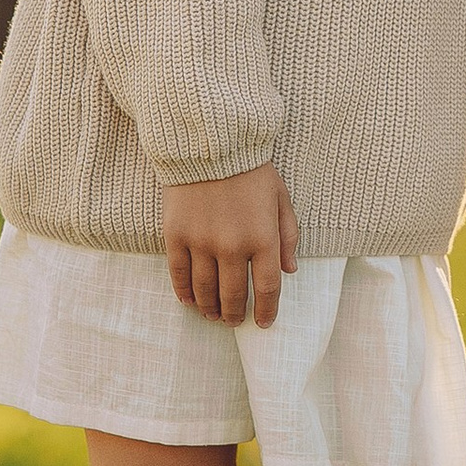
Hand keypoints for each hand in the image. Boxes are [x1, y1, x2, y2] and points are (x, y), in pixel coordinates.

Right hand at [161, 167, 298, 324]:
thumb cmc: (251, 169)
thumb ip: (288, 236)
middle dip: (234, 313)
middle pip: (233, 295)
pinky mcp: (176, 235)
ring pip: (205, 290)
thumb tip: (289, 270)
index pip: (266, 288)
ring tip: (212, 315)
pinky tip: (189, 300)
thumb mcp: (281, 198)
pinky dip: (184, 291)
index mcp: (263, 238)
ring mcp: (202, 242)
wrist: (211, 142)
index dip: (265, 310)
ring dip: (209, 308)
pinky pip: (179, 273)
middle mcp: (232, 246)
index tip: (263, 323)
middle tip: (233, 321)